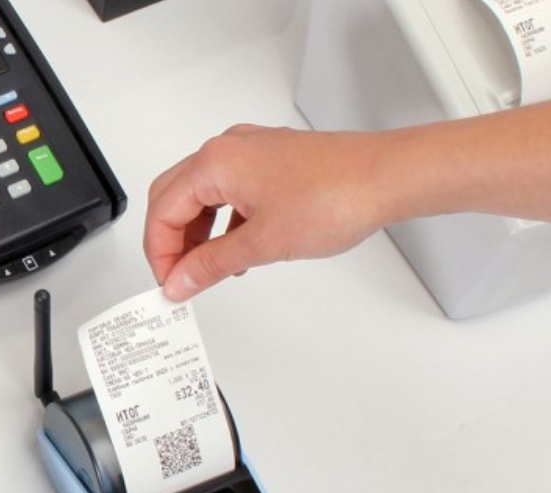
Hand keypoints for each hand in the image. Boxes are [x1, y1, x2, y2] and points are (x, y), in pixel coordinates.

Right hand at [144, 125, 392, 300]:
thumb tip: (181, 280)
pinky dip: (222, 222)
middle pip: (174, 199)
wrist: (389, 178)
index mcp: (215, 162)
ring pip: (202, 195)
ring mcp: (252, 152)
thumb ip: (211, 265)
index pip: (163, 212)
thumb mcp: (261, 243)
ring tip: (207, 270)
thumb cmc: (337, 195)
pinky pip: (229, 192)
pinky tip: (235, 249)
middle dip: (171, 243)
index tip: (171, 284)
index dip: (161, 255)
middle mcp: (229, 149)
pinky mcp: (273, 161)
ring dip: (197, 234)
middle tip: (179, 278)